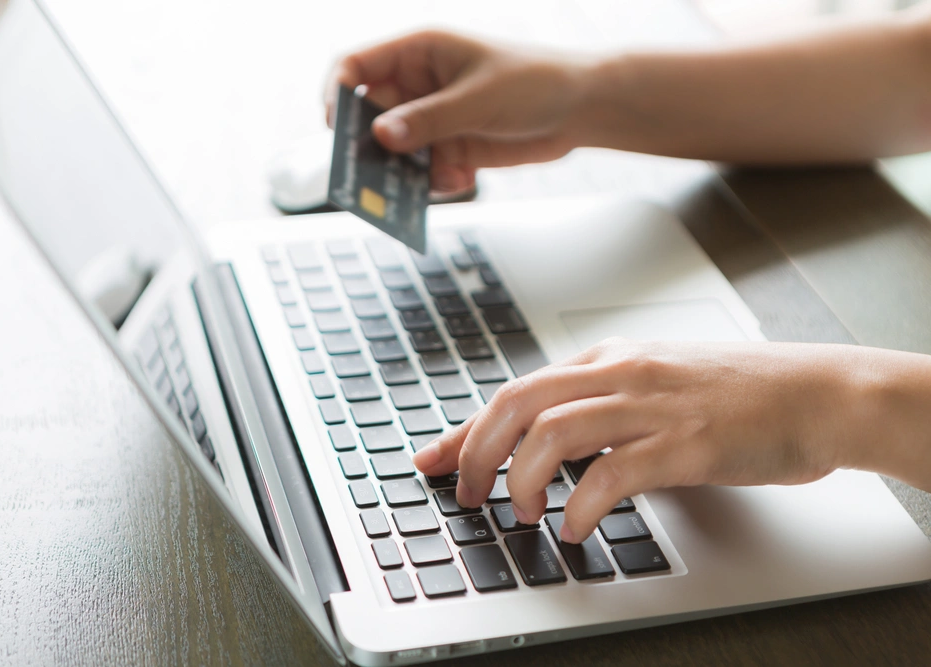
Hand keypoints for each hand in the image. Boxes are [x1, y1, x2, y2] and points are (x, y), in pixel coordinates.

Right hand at [325, 30, 591, 191]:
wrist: (581, 110)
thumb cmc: (535, 82)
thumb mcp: (479, 98)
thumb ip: (428, 120)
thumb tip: (381, 136)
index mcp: (418, 52)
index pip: (355, 66)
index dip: (337, 93)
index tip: (338, 126)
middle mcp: (417, 86)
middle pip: (369, 117)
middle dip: (372, 147)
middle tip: (375, 172)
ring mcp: (432, 120)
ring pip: (395, 153)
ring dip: (406, 172)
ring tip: (434, 179)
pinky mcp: (449, 149)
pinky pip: (423, 173)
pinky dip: (436, 181)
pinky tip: (464, 177)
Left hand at [413, 338, 908, 543]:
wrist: (817, 392)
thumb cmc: (738, 392)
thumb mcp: (654, 383)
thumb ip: (598, 405)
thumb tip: (544, 443)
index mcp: (608, 359)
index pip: (516, 391)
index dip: (465, 430)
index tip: (432, 460)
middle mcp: (621, 373)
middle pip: (518, 404)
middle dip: (477, 453)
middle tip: (467, 493)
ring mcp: (652, 404)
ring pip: (553, 432)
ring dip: (523, 478)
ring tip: (522, 512)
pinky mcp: (686, 442)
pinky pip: (613, 473)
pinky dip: (581, 505)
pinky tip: (574, 527)